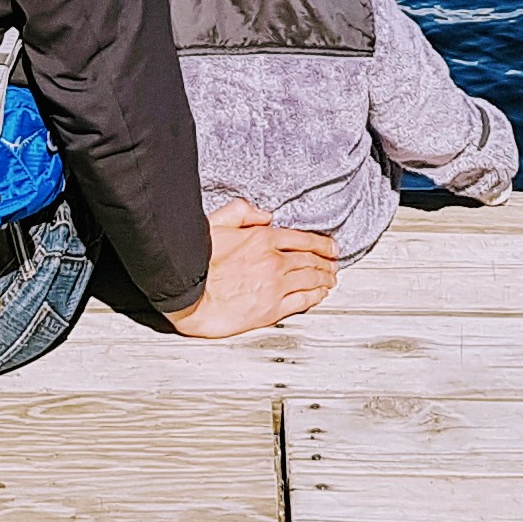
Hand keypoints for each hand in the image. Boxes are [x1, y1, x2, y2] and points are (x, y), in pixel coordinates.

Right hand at [166, 200, 339, 337]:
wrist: (188, 297)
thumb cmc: (196, 263)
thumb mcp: (215, 223)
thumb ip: (241, 211)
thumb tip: (263, 213)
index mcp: (262, 239)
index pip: (303, 239)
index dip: (322, 243)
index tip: (331, 246)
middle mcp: (273, 262)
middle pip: (311, 260)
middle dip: (326, 261)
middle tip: (334, 263)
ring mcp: (275, 287)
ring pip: (311, 280)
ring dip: (325, 278)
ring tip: (331, 279)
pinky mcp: (271, 310)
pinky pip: (302, 301)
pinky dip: (316, 297)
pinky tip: (320, 295)